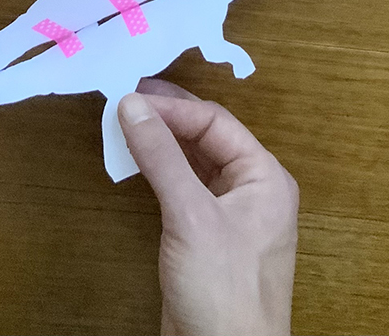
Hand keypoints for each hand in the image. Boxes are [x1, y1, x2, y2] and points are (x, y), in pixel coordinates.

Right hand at [119, 81, 298, 335]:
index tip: (129, 97)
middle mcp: (252, 191)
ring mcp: (230, 217)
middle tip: (123, 100)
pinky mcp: (207, 240)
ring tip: (124, 125)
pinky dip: (159, 174)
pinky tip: (134, 165)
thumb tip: (133, 104)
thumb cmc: (224, 291)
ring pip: (193, 164)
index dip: (173, 107)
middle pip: (206, 138)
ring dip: (160, 145)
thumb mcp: (190, 216)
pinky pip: (183, 191)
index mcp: (265, 177)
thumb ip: (161, 157)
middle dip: (166, 119)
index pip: (216, 122)